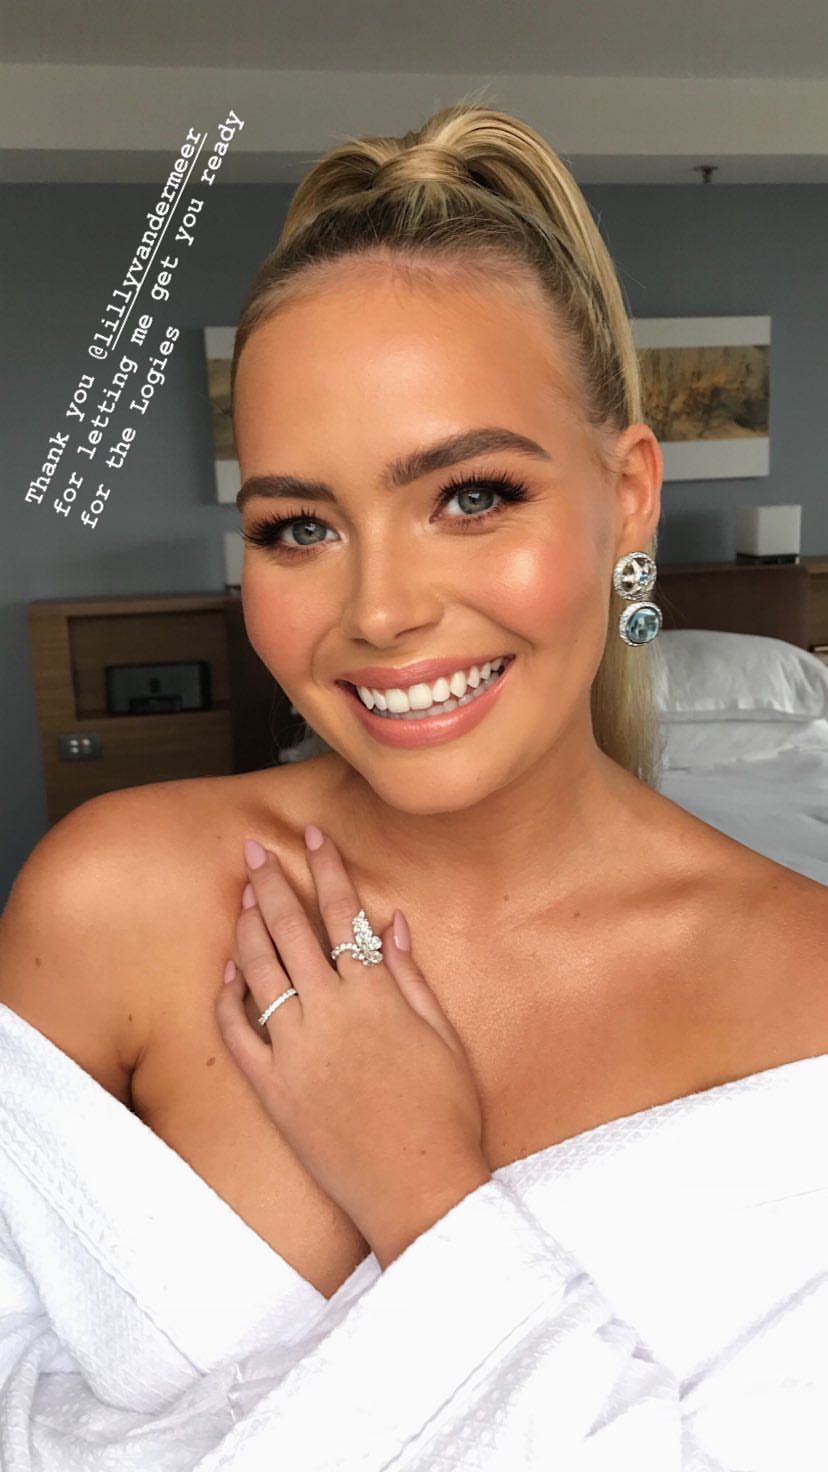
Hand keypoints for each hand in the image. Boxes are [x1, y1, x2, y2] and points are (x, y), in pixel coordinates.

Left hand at [215, 828, 490, 1267]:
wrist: (418, 1189)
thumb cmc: (445, 1114)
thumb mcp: (443, 1036)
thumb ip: (411, 975)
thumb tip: (392, 922)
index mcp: (376, 995)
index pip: (342, 913)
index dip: (326, 867)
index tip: (311, 833)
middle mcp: (329, 1014)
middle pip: (290, 930)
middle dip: (271, 882)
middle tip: (252, 850)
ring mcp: (294, 1051)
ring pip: (258, 972)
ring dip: (246, 928)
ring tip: (241, 896)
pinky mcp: (271, 1090)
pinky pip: (236, 1036)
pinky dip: (227, 1000)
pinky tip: (226, 974)